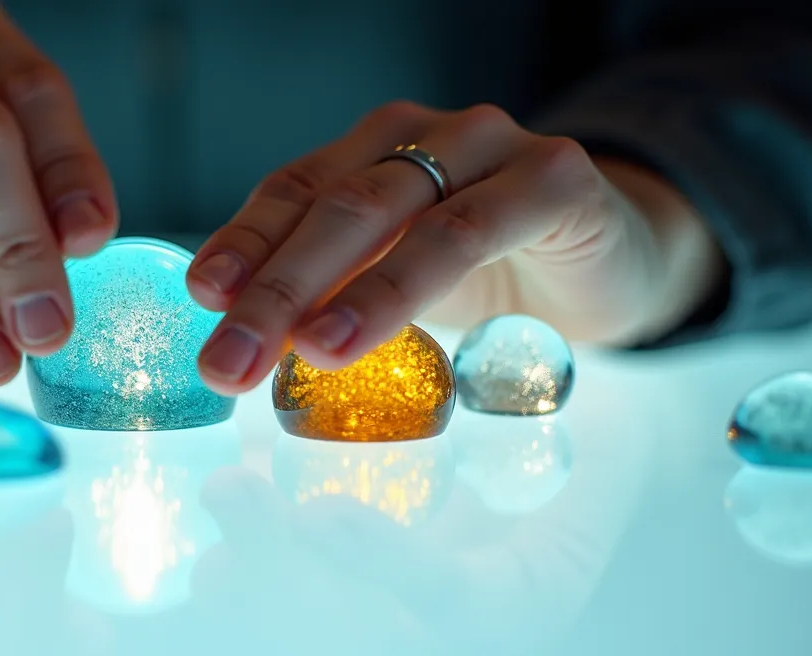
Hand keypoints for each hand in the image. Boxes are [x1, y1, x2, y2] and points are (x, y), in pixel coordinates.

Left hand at [187, 101, 723, 392]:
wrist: (611, 262)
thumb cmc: (491, 272)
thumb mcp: (399, 282)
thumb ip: (335, 291)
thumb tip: (243, 339)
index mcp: (374, 152)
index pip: (292, 191)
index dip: (242, 240)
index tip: (201, 298)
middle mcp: (422, 137)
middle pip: (328, 207)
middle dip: (269, 287)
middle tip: (225, 361)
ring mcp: (487, 148)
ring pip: (389, 214)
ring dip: (332, 288)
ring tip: (296, 351)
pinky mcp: (553, 178)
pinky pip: (467, 231)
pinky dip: (406, 283)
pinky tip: (357, 332)